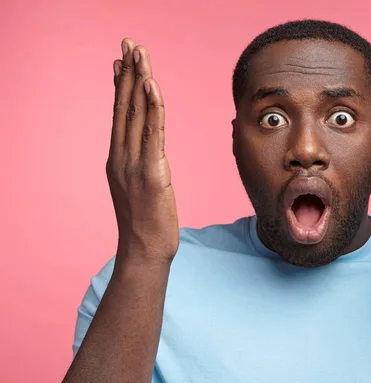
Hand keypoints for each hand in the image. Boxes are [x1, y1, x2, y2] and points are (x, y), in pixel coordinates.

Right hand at [106, 38, 178, 262]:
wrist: (144, 250)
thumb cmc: (146, 222)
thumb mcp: (139, 186)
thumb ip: (143, 163)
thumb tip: (150, 149)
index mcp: (118, 159)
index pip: (119, 114)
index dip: (120, 85)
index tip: (120, 60)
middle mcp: (121, 157)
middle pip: (125, 107)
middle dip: (128, 73)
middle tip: (130, 43)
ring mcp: (133, 164)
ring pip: (136, 114)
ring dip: (139, 80)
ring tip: (139, 53)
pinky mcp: (151, 173)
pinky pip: (152, 133)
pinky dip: (151, 108)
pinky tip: (151, 86)